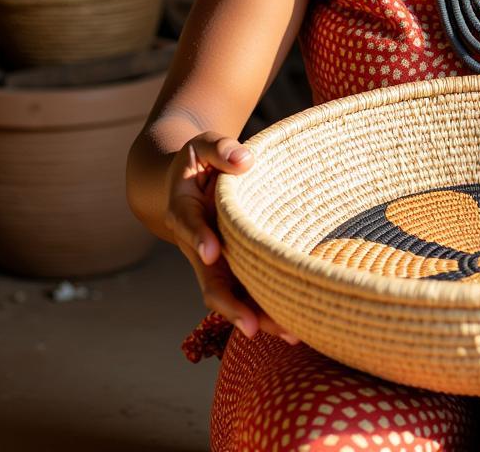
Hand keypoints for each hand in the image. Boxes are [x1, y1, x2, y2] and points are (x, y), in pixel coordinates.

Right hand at [165, 131, 299, 343]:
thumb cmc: (200, 162)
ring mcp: (212, 262)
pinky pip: (243, 293)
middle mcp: (197, 244)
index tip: (211, 252)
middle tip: (251, 325)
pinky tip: (294, 326)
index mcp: (185, 209)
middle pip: (209, 280)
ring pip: (228, 296)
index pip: (189, 225)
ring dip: (254, 316)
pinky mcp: (229, 268)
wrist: (185, 182)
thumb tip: (245, 160)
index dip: (198, 239)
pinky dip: (263, 311)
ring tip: (289, 333)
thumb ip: (220, 150)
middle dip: (230, 304)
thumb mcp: (204, 146)